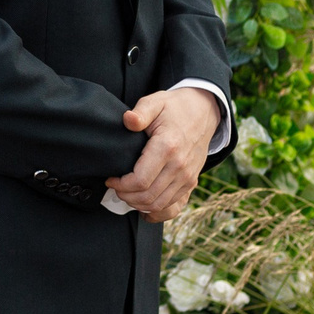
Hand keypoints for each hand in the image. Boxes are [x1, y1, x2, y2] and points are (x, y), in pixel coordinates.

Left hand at [106, 86, 219, 220]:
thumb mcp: (156, 101)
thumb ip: (141, 111)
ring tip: (126, 194)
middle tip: (115, 188)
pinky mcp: (191, 183)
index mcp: (168, 147)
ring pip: (159, 205)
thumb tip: (128, 120)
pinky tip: (143, 208)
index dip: (120, 185)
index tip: (110, 179)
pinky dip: (156, 212)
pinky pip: (174, 208)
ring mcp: (188, 177)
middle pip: (148, 197)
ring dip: (138, 204)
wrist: (203, 112)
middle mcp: (180, 166)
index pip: (140, 180)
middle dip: (126, 196)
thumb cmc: (175, 108)